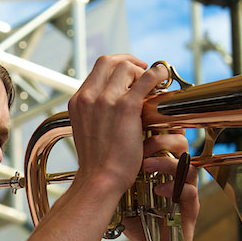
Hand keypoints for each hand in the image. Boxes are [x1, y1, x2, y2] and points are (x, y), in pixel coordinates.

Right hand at [67, 56, 170, 199]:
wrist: (100, 179)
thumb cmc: (97, 163)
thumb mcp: (87, 130)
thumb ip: (95, 113)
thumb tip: (111, 104)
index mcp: (77, 101)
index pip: (97, 68)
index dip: (116, 65)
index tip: (129, 72)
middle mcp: (88, 97)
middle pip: (110, 61)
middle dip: (128, 63)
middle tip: (141, 72)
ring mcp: (105, 100)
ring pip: (126, 67)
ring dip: (140, 71)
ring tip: (151, 84)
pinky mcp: (125, 107)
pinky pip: (145, 79)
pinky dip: (157, 74)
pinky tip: (163, 77)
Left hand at [120, 129, 200, 240]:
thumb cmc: (138, 218)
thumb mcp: (123, 189)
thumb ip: (115, 168)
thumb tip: (93, 145)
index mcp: (164, 164)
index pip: (168, 136)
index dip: (159, 127)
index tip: (140, 124)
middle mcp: (178, 173)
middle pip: (182, 144)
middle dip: (162, 140)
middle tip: (141, 145)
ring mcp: (186, 189)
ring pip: (188, 165)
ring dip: (166, 162)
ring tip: (145, 166)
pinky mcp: (191, 208)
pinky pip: (191, 192)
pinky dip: (174, 189)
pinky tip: (158, 190)